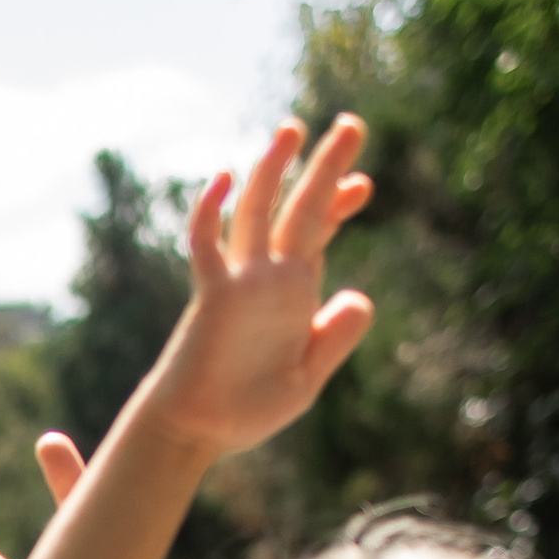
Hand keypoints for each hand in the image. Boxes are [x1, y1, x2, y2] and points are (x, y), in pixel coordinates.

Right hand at [137, 114, 375, 463]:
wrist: (195, 434)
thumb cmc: (244, 411)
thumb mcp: (306, 379)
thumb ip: (334, 340)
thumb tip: (361, 297)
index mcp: (295, 295)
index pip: (319, 232)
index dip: (340, 203)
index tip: (363, 184)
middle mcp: (269, 279)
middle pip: (300, 209)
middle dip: (326, 167)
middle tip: (352, 124)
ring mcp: (239, 284)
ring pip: (256, 214)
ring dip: (273, 172)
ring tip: (292, 129)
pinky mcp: (211, 298)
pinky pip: (206, 248)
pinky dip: (211, 213)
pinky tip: (224, 178)